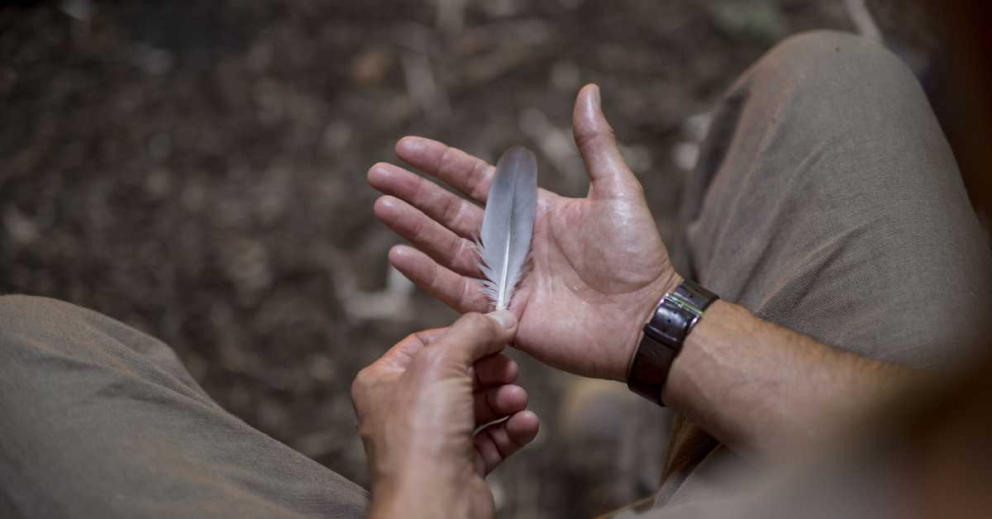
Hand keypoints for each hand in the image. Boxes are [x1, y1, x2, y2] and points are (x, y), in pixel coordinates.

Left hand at [351, 312, 539, 518]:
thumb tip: (498, 318)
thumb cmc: (419, 441)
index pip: (425, 343)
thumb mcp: (442, 363)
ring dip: (504, 398)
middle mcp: (405, 411)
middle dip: (489, 371)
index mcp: (383, 382)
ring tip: (517, 399)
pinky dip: (511, 429)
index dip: (462, 336)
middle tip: (509, 368)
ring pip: (477, 406)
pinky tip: (525, 423)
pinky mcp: (459, 467)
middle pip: (457, 374)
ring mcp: (432, 440)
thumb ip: (472, 332)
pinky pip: (492, 439)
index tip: (493, 331)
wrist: (434, 506)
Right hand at [368, 84, 679, 380]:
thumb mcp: (617, 189)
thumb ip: (595, 143)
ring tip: (381, 206)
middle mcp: (512, 242)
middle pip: (451, 212)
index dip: (441, 163)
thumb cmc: (636, 255)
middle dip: (414, 193)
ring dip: (414, 228)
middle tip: (377, 174)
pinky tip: (400, 254)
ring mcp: (504, 278)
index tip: (407, 146)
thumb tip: (587, 90)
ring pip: (447, 248)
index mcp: (533, 211)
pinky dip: (427, 274)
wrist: (644, 318)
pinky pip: (456, 291)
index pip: (476, 181)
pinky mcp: (501, 313)